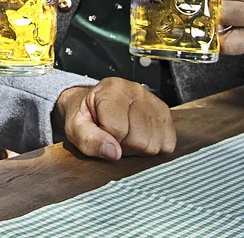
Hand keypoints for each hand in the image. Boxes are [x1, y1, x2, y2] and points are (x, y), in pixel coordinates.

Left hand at [55, 78, 175, 160]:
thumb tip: (113, 153)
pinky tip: (140, 136)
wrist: (93, 104)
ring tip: (126, 136)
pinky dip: (154, 146)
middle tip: (115, 137)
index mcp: (112, 90)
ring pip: (155, 144)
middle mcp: (136, 91)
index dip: (108, 141)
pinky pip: (168, 144)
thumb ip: (88, 139)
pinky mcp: (164, 113)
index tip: (102, 135)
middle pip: (140, 140)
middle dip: (125, 146)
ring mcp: (153, 101)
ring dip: (139, 148)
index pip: (117, 130)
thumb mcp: (75, 127)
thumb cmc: (86, 115)